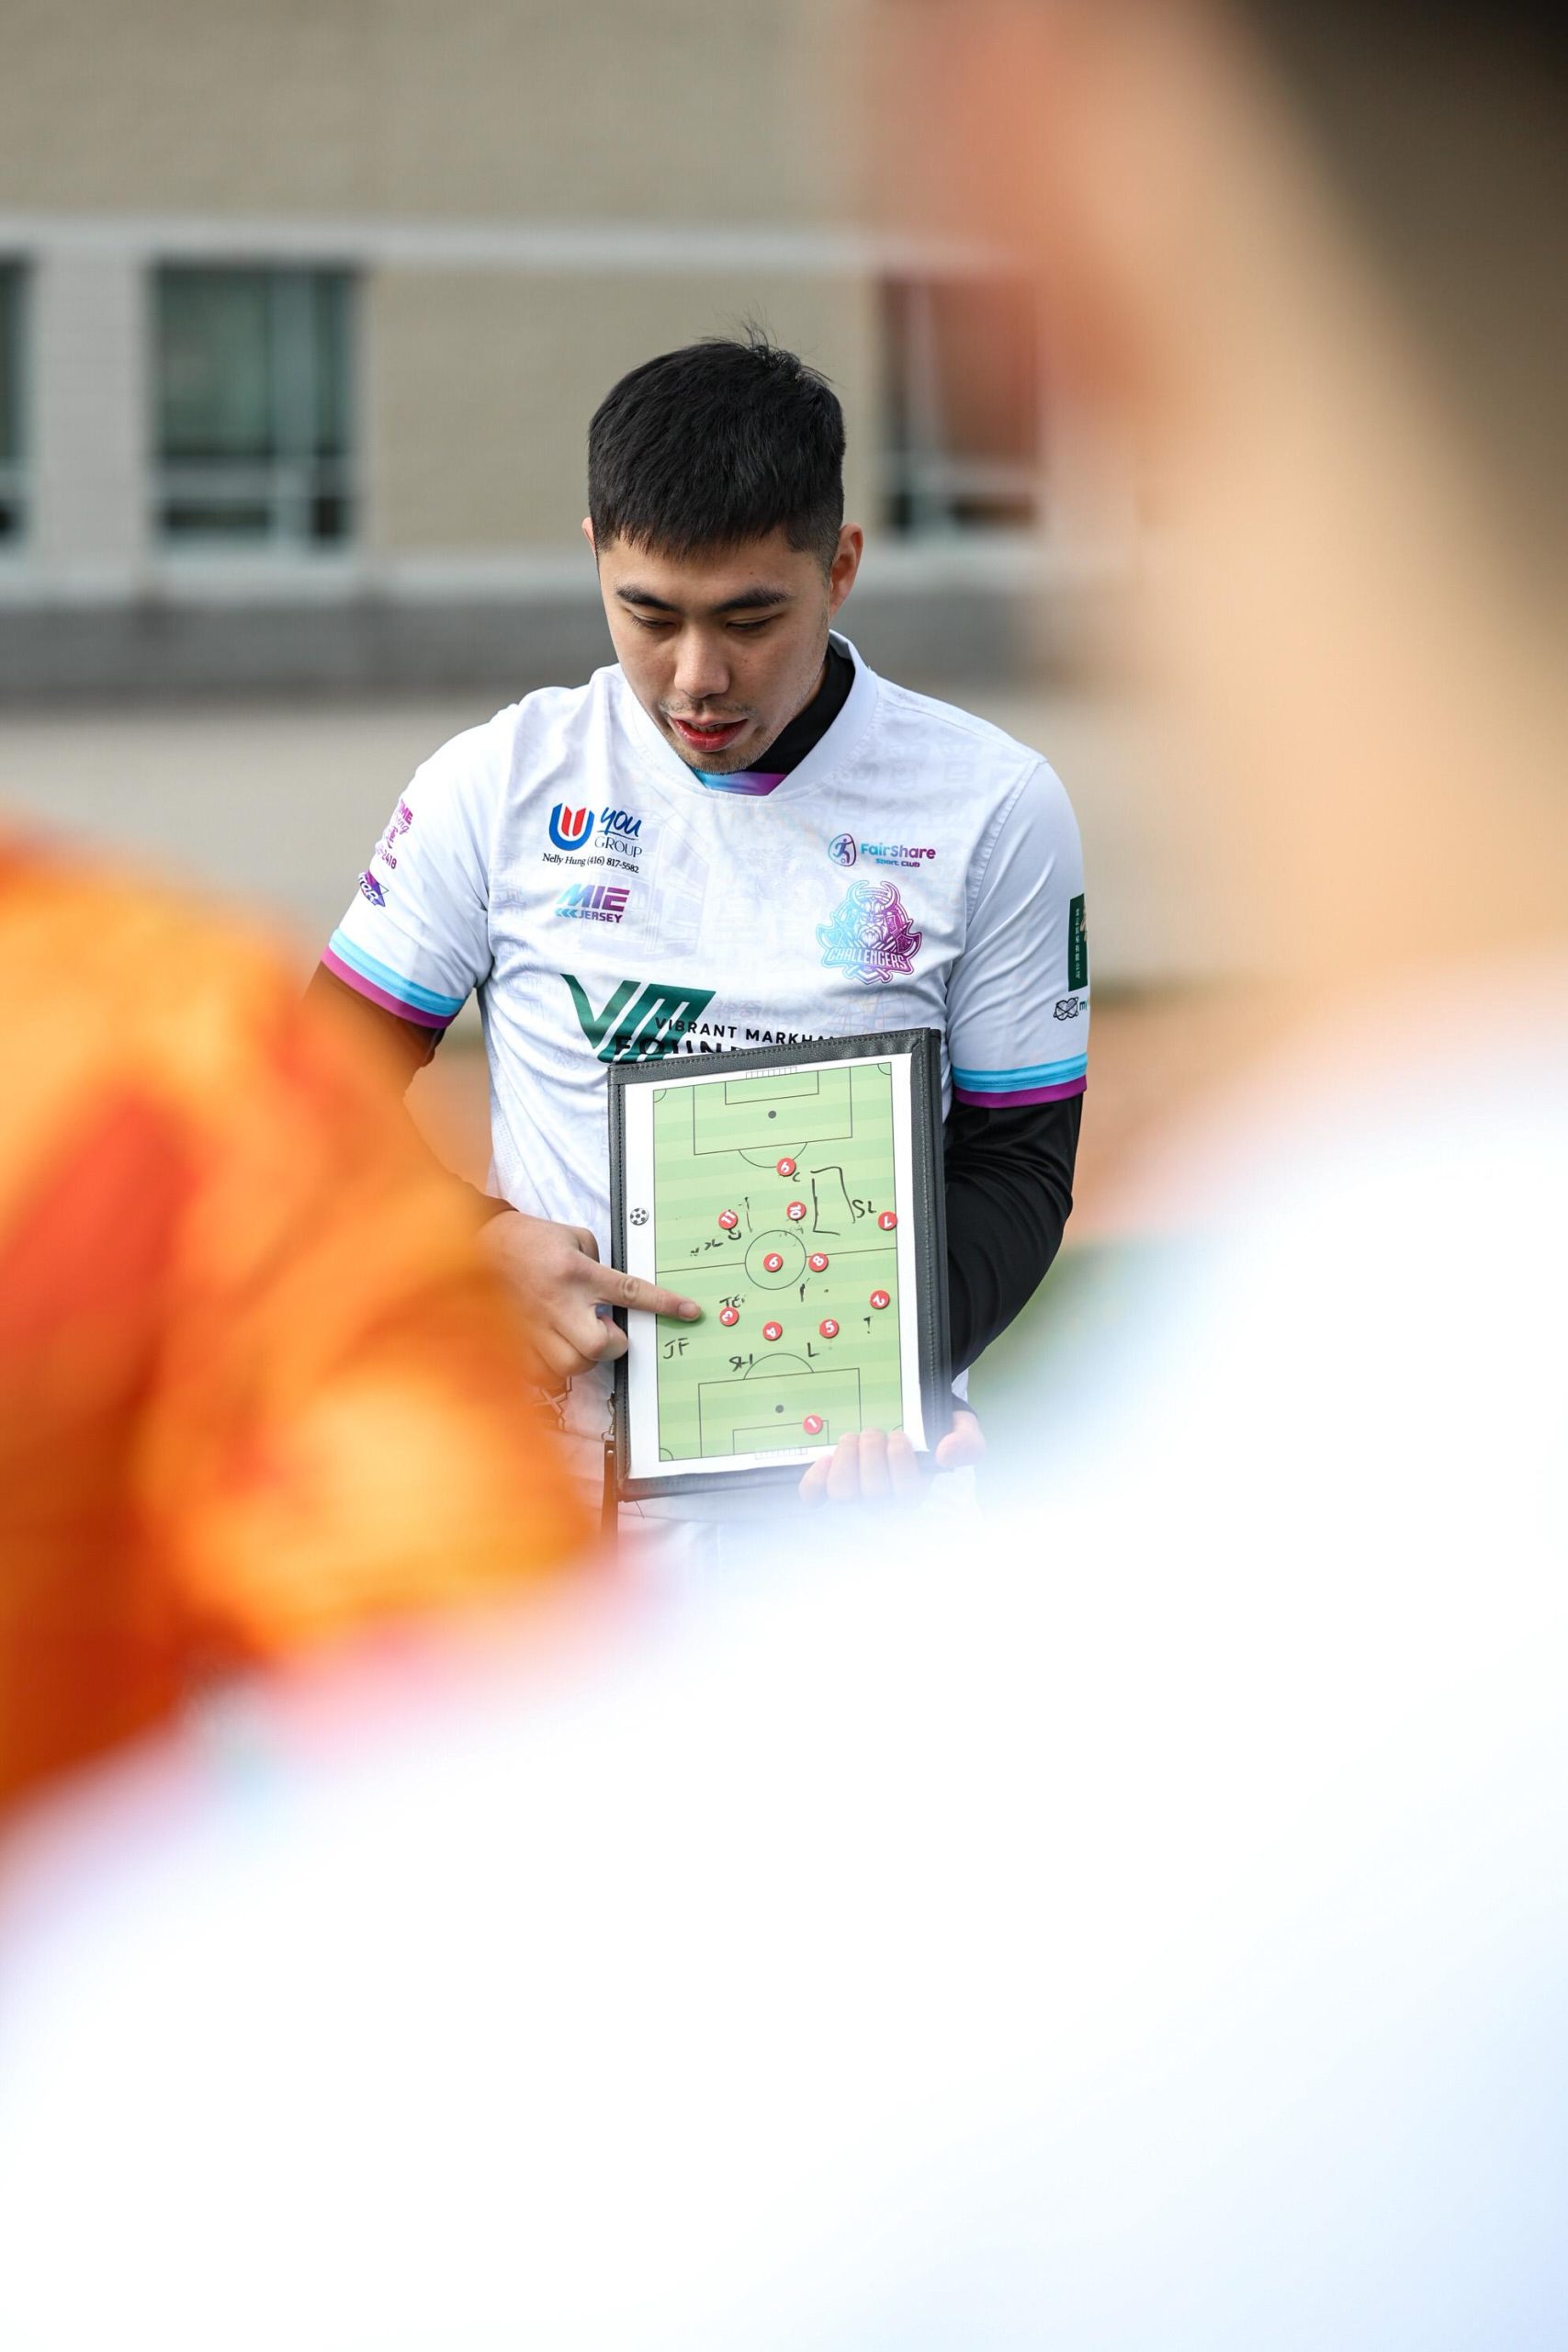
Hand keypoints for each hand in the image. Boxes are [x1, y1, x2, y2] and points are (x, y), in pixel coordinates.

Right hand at [478, 1210, 699, 1390]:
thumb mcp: (573, 1238)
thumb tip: (616, 1297)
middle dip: (612, 1345)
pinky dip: (554, 1366)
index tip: (688, 1312)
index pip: (631, 1292)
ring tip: (576, 1337)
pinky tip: (552, 1346)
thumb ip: (599, 1266)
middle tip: (607, 1331)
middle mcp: (558, 1303)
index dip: (665, 1305)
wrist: (474, 1246)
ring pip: (572, 1365)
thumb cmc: (529, 1241)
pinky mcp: (515, 1343)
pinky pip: (544, 1373)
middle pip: (600, 1346)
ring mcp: (534, 1327)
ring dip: (583, 1356)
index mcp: (576, 1273)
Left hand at [798, 1408, 984, 1508]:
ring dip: (846, 1461)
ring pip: (842, 1493)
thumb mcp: (961, 1425)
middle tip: (874, 1432)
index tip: (899, 1435)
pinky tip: (824, 1458)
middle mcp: (884, 1499)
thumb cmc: (934, 1423)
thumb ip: (967, 1441)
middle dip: (871, 1456)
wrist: (907, 1409)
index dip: (899, 1464)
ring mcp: (854, 1494)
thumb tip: (946, 1454)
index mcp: (916, 1489)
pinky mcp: (827, 1485)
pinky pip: (813, 1496)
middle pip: (872, 1494)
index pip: (907, 1494)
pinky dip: (815, 1479)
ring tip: (853, 1438)